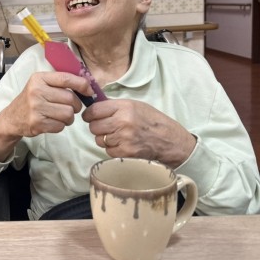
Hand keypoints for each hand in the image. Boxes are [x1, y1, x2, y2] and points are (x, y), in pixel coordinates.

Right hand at [0, 71, 92, 160]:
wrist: (12, 118)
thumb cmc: (31, 100)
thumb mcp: (41, 85)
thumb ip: (60, 83)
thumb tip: (87, 87)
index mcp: (39, 78)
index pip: (66, 79)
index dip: (82, 84)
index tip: (89, 91)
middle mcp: (36, 91)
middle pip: (71, 99)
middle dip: (75, 106)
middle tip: (69, 107)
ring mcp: (36, 108)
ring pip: (68, 114)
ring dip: (69, 117)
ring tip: (60, 116)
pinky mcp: (37, 123)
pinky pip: (61, 126)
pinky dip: (60, 126)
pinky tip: (52, 122)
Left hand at [82, 99, 196, 167]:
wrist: (170, 140)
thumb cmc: (152, 121)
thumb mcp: (135, 105)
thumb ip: (114, 106)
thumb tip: (94, 107)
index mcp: (124, 107)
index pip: (94, 110)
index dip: (89, 114)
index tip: (89, 116)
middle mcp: (122, 122)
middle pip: (94, 127)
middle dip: (97, 127)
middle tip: (105, 127)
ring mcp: (124, 139)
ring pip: (99, 140)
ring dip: (105, 139)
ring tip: (118, 136)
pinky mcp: (126, 153)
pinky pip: (108, 151)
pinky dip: (112, 149)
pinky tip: (123, 144)